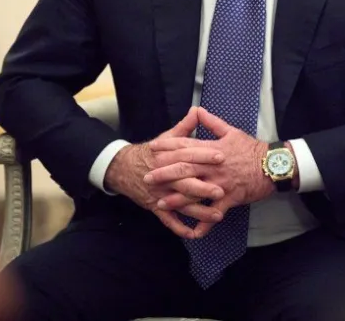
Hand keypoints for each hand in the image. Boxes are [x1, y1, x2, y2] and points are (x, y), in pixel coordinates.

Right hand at [103, 107, 225, 238]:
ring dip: (199, 211)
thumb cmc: (151, 152)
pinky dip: (180, 228)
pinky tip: (194, 234)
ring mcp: (159, 192)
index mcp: (168, 157)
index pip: (188, 154)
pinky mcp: (155, 206)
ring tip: (217, 215)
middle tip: (222, 191)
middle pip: (184, 181)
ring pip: (180, 204)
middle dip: (203, 187)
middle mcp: (164, 175)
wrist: (123, 168)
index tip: (222, 155)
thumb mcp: (166, 138)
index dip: (204, 154)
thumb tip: (197, 110)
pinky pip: (168, 220)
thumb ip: (184, 127)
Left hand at [145, 108, 273, 237]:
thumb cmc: (252, 148)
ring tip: (161, 203)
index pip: (187, 145)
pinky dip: (205, 223)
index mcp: (213, 148)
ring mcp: (221, 183)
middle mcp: (214, 166)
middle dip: (165, 173)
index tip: (152, 148)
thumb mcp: (232, 131)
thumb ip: (212, 122)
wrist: (273, 165)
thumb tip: (197, 109)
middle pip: (185, 168)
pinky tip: (193, 231)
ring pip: (196, 191)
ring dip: (178, 199)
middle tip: (148, 177)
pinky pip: (215, 213)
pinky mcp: (230, 198)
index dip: (169, 146)